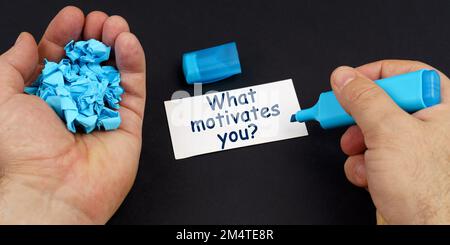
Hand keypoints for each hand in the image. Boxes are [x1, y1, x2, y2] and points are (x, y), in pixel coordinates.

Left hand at [0, 6, 144, 223]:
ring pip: (115, 70)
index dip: (66, 35)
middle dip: (94, 37)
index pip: (60, 57)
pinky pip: (134, 87)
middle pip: (90, 61)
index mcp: (46, 97)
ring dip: (117, 44)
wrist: (53, 190)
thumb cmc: (23, 151)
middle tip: (98, 22)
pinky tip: (128, 44)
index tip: (73, 18)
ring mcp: (104, 111)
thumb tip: (28, 42)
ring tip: (115, 26)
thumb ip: (12, 63)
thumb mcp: (1, 97)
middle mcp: (76, 103)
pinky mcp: (128, 121)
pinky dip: (134, 63)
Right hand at [331, 60, 449, 223]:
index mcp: (443, 106)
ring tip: (361, 155)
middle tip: (343, 116)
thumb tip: (344, 78)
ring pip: (372, 130)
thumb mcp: (389, 132)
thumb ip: (363, 99)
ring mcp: (412, 147)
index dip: (373, 74)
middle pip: (383, 103)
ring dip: (358, 145)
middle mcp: (430, 124)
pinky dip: (362, 164)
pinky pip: (370, 153)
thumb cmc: (429, 191)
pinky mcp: (398, 167)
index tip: (348, 82)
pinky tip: (369, 175)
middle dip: (359, 118)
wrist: (425, 232)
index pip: (405, 72)